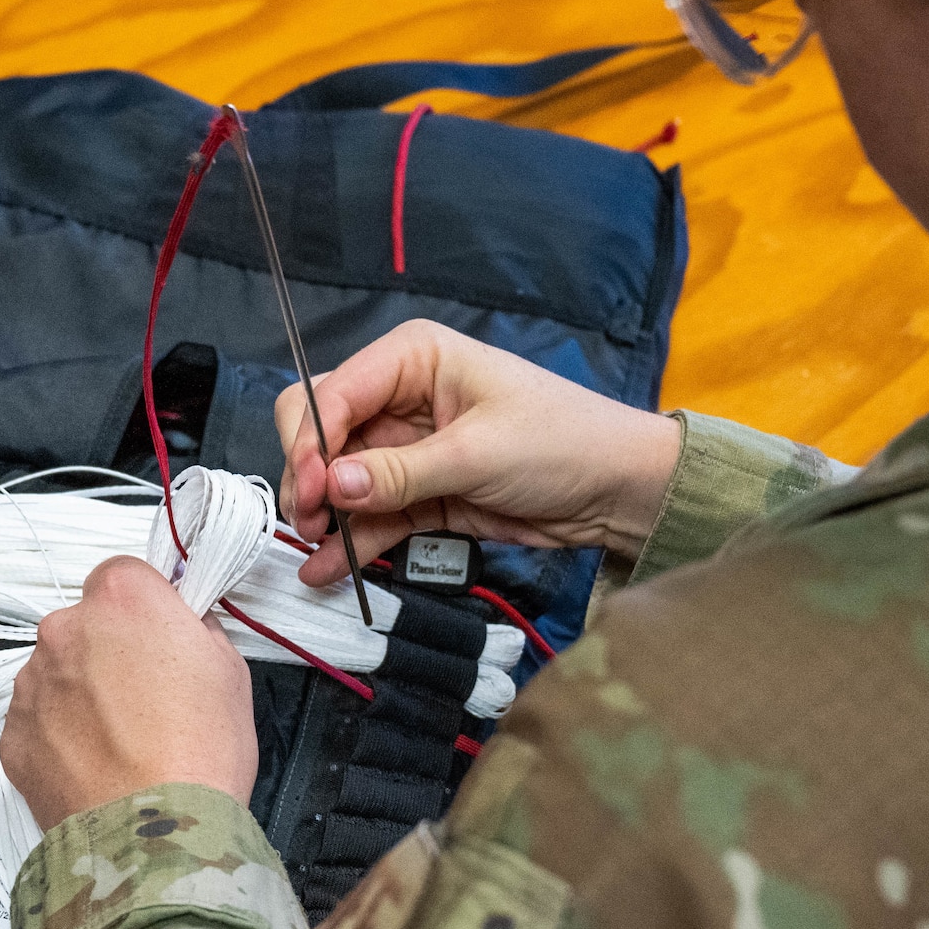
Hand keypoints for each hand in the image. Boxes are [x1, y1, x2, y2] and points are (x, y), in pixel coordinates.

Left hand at [2, 557, 258, 829]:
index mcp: (122, 602)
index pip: (123, 575)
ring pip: (58, 672)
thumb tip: (180, 626)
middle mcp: (65, 631)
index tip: (160, 636)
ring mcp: (32, 684)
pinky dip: (62, 736)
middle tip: (148, 698)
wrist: (152, 838)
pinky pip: (39, 720)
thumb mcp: (230, 672)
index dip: (145, 607)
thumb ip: (196, 631)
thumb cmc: (199, 756)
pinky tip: (99, 764)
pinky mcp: (14, 735)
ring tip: (124, 741)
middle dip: (109, 651)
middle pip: (84, 624)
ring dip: (83, 694)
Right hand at [277, 319, 683, 586]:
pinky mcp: (420, 493)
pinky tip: (328, 569)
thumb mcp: (479, 453)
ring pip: (341, 481)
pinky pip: (371, 516)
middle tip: (313, 520)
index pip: (333, 393)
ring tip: (316, 552)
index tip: (311, 491)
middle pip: (323, 431)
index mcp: (414, 359)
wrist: (618, 490)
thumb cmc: (564, 441)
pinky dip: (350, 542)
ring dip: (325, 517)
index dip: (311, 443)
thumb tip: (334, 486)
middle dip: (310, 477)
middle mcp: (401, 397)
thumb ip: (400, 473)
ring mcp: (408, 448)